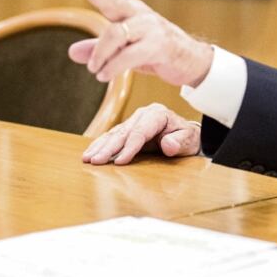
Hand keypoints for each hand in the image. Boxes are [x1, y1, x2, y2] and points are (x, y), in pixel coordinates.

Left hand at [66, 0, 213, 86]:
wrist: (191, 61)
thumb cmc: (155, 51)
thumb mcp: (123, 50)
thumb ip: (98, 49)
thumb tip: (71, 52)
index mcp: (130, 11)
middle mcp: (139, 14)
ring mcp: (149, 28)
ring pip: (116, 33)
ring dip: (99, 54)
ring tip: (94, 69)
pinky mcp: (157, 46)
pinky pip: (128, 55)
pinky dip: (112, 67)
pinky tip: (104, 75)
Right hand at [82, 103, 200, 164]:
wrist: (186, 135)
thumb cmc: (187, 138)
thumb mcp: (189, 141)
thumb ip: (179, 142)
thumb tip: (168, 145)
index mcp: (157, 115)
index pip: (140, 132)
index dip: (130, 147)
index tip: (120, 161)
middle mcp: (142, 115)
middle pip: (123, 132)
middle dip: (108, 148)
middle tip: (95, 161)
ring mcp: (133, 120)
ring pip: (114, 134)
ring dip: (99, 147)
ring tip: (87, 159)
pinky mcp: (127, 128)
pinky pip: (112, 136)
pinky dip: (100, 145)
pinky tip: (89, 153)